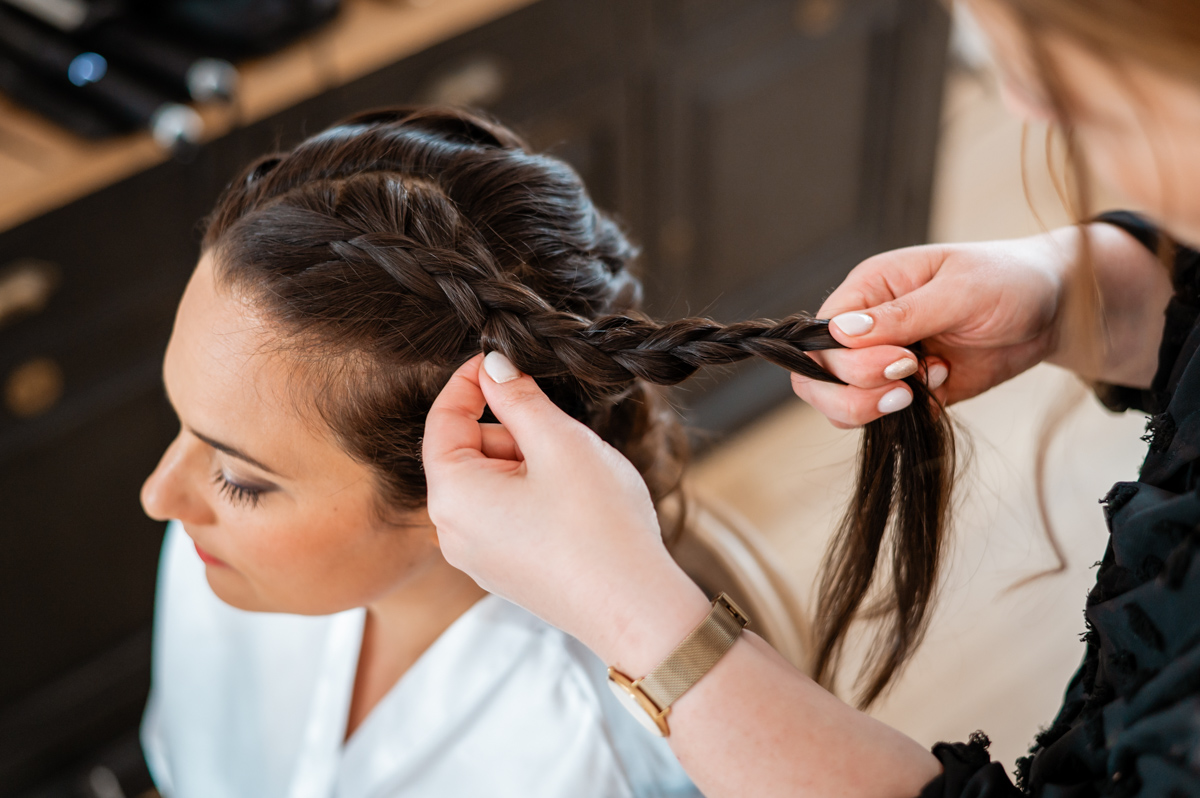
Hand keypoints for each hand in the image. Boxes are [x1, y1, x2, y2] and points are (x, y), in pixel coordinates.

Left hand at [423, 353, 709, 672]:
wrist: (635, 608)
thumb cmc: (598, 526)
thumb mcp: (559, 442)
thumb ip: (519, 397)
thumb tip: (494, 365)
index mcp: (452, 496)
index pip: (441, 418)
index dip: (470, 380)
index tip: (503, 358)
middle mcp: (451, 531)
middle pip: (468, 450)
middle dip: (511, 430)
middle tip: (561, 436)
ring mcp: (476, 556)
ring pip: (490, 481)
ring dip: (527, 462)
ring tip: (575, 478)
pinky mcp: (503, 570)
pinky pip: (504, 513)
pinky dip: (533, 493)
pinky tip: (574, 505)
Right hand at [794, 230, 1085, 426]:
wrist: (1054, 310)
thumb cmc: (1009, 281)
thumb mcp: (960, 290)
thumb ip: (902, 314)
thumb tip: (843, 331)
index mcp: (867, 289)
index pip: (820, 336)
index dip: (846, 360)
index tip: (901, 361)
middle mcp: (865, 328)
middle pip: (817, 376)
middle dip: (856, 391)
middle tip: (910, 382)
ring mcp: (881, 363)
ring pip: (839, 404)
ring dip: (876, 407)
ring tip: (926, 385)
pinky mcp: (905, 391)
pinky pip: (878, 418)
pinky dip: (903, 418)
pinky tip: (942, 386)